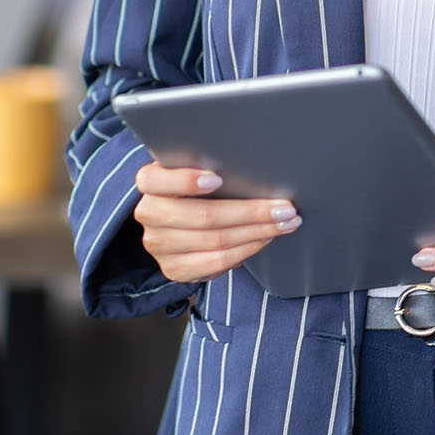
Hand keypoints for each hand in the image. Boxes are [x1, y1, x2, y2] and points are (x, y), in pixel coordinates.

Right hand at [131, 161, 300, 284]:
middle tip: (284, 207)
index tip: (218, 178)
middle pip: (203, 216)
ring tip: (284, 223)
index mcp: (149, 182)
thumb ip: (210, 165)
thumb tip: (254, 166)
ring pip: (216, 242)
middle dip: (251, 212)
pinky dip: (247, 250)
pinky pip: (217, 262)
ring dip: (257, 232)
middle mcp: (149, 213)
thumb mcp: (194, 168)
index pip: (157, 181)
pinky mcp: (173, 268)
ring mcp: (159, 244)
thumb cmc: (195, 187)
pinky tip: (265, 239)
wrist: (176, 222)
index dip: (186, 180)